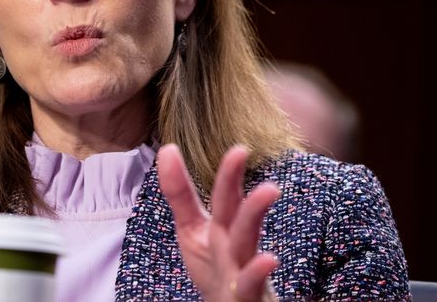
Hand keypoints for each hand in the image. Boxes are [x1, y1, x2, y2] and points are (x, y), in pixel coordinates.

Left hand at [157, 144, 280, 301]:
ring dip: (255, 216)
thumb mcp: (192, 228)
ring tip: (268, 189)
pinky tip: (268, 259)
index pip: (226, 197)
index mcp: (223, 226)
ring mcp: (243, 270)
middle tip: (254, 162)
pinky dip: (258, 273)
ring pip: (248, 243)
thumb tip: (167, 149)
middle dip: (247, 188)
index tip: (239, 148)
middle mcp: (237, 244)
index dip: (229, 174)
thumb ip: (180, 193)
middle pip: (240, 217)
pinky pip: (252, 286)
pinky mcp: (246, 296)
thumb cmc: (215, 266)